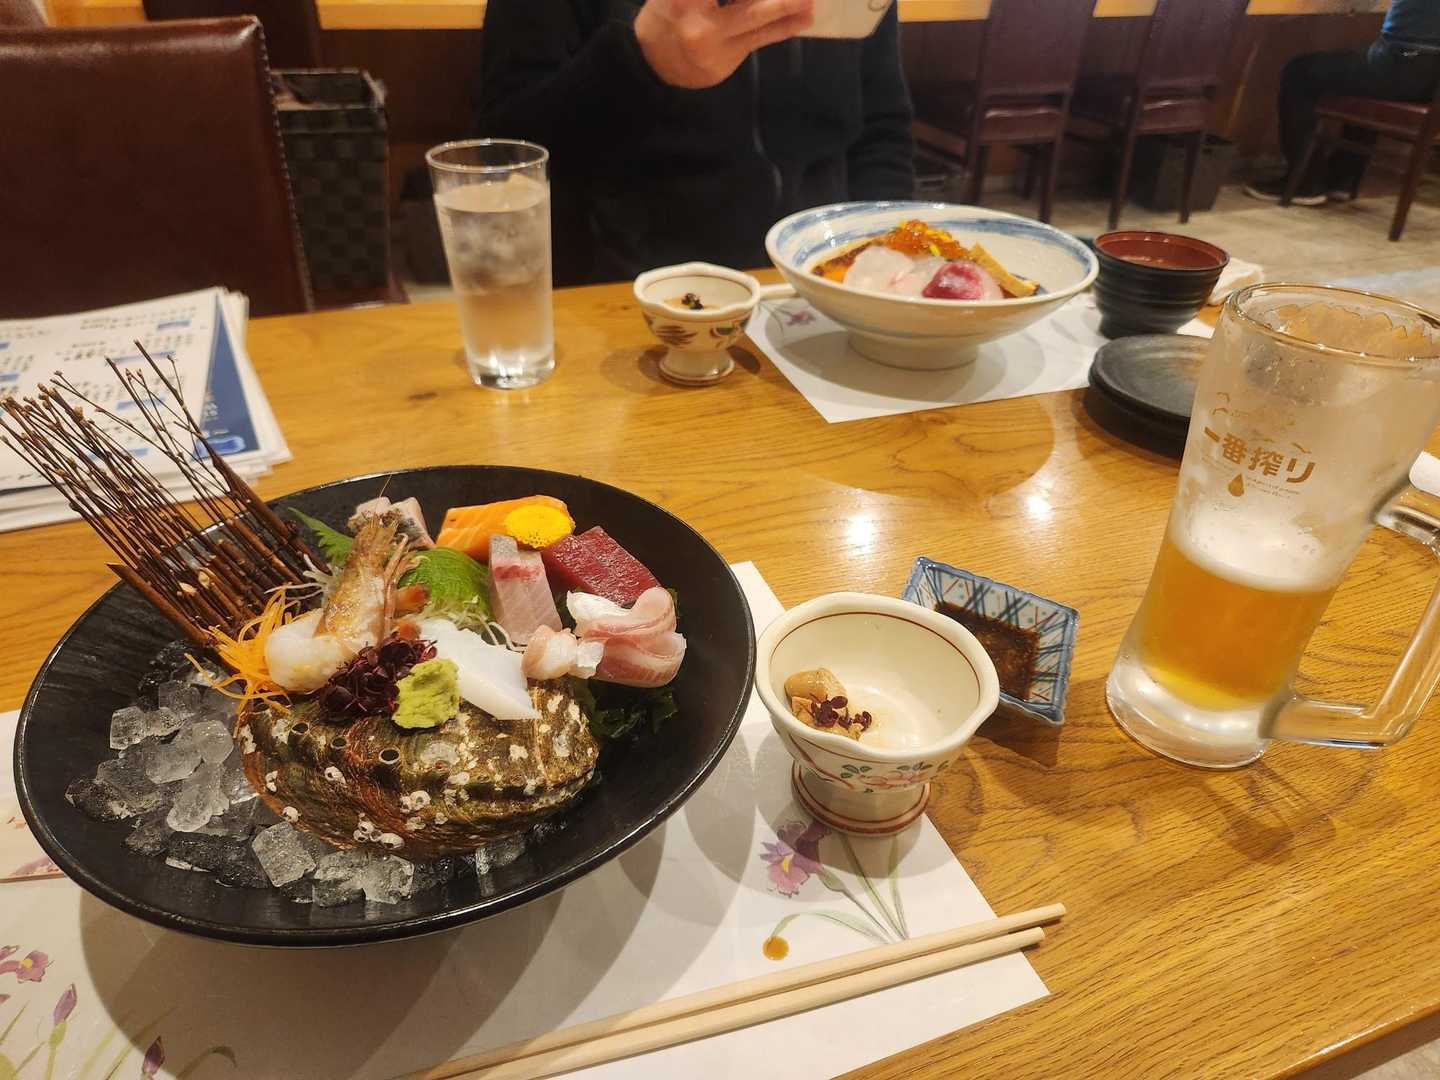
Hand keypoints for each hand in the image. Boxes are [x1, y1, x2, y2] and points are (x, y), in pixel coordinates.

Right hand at [633, 0, 814, 88]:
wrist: (654, 61)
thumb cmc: (670, 11)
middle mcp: (693, 12)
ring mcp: (711, 37)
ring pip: (756, 13)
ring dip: (786, 4)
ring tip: (810, 0)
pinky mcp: (727, 56)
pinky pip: (760, 37)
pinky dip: (784, 26)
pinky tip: (805, 18)